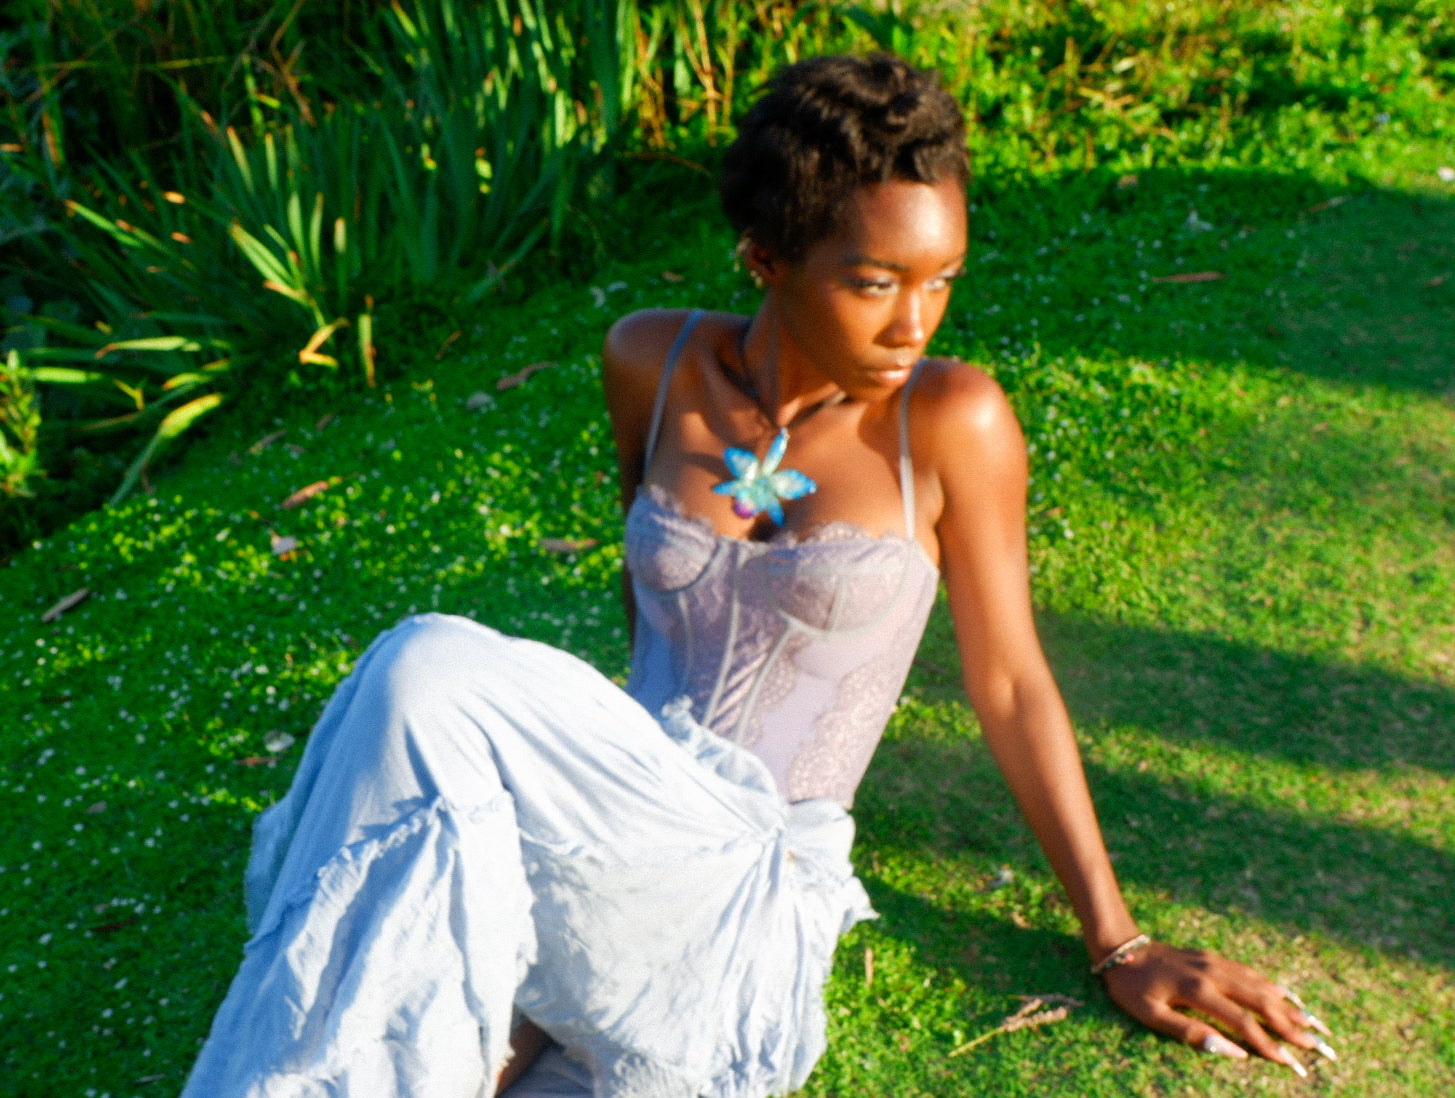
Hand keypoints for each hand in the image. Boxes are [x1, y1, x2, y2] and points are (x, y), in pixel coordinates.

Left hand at [1099, 939, 1336, 1074]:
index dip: (1268, 1044)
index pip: (1243, 1022)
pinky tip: (1287, 995)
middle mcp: (1213, 973)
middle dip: (1292, 1025)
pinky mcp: (1214, 957)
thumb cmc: (1132, 987)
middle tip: (1319, 1045)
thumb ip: (1191, 1034)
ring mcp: (1216, 962)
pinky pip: (1250, 972)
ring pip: (1260, 984)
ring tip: (1314, 1022)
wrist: (1121, 948)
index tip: (1291, 1063)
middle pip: (1261, 1001)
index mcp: (1198, 990)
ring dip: (1289, 1004)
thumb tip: (1233, 1052)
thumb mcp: (1151, 1016)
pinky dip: (1272, 985)